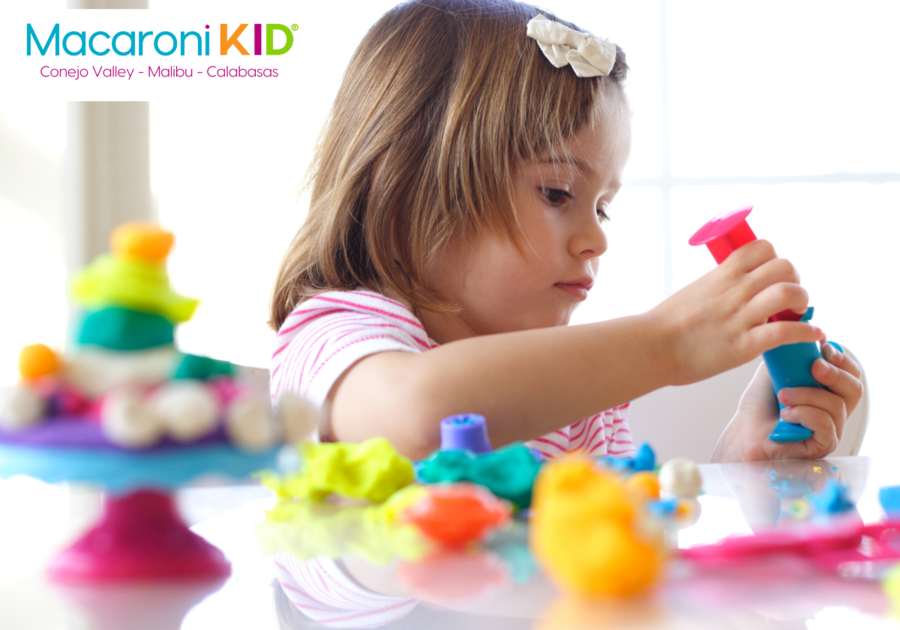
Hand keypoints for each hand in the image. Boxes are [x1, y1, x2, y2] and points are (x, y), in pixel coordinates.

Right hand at [649, 239, 823, 385]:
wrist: (651, 347)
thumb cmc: (666, 325)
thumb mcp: (695, 292)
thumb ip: (719, 288)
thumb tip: (735, 290)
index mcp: (721, 274)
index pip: (762, 248)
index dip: (775, 260)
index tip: (774, 276)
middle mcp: (735, 290)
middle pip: (784, 267)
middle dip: (794, 280)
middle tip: (789, 298)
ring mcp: (741, 317)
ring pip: (789, 293)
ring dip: (803, 302)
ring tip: (799, 314)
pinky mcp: (744, 345)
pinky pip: (786, 331)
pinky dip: (806, 332)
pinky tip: (810, 335)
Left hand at [712, 343, 863, 461]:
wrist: (743, 430)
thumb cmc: (758, 405)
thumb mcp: (776, 371)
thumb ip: (793, 354)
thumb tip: (810, 332)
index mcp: (828, 391)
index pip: (852, 374)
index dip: (843, 360)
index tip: (824, 347)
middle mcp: (834, 410)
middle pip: (855, 390)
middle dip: (835, 374)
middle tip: (814, 367)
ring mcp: (831, 430)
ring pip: (836, 406)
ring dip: (807, 395)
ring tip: (783, 395)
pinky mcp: (822, 445)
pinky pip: (825, 425)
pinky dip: (804, 414)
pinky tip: (786, 414)